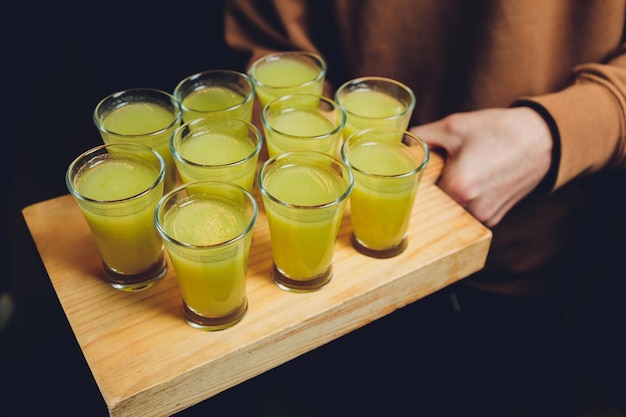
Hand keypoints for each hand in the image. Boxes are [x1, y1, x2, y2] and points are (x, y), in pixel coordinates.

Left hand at [410, 107, 552, 226]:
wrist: (541, 139)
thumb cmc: (498, 130)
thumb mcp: (454, 126)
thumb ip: (422, 137)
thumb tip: (401, 144)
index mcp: (457, 188)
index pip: (419, 191)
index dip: (418, 177)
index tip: (422, 167)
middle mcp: (470, 208)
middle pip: (435, 201)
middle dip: (435, 184)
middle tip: (447, 164)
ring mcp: (483, 217)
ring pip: (451, 207)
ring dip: (451, 192)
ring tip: (466, 169)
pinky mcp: (493, 218)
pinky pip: (467, 210)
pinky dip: (467, 197)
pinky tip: (478, 178)